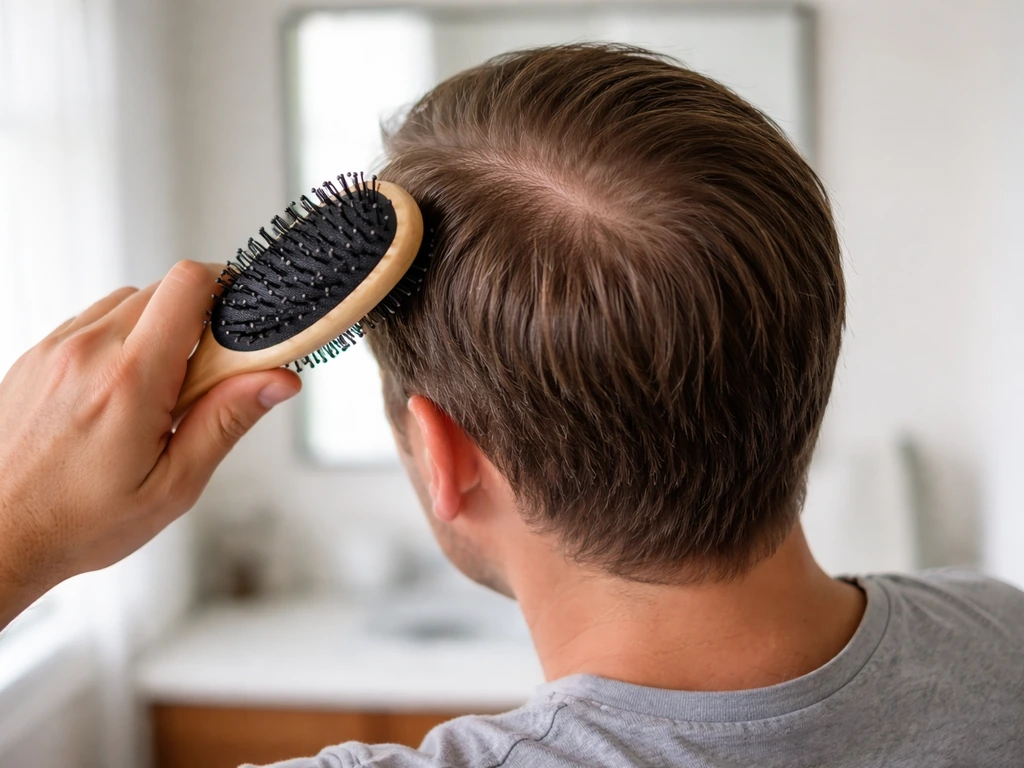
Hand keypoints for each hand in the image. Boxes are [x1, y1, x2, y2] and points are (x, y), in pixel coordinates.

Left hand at [0, 261, 300, 625]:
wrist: (0, 536)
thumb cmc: (79, 522)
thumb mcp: (173, 485)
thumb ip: (227, 422)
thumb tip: (276, 381)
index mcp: (130, 381)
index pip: (188, 285)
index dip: (227, 287)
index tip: (242, 322)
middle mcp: (87, 352)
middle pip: (164, 290)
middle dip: (198, 323)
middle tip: (202, 381)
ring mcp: (55, 349)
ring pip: (129, 303)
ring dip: (157, 331)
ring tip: (158, 391)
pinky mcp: (36, 355)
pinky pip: (93, 322)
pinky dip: (121, 342)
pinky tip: (121, 393)